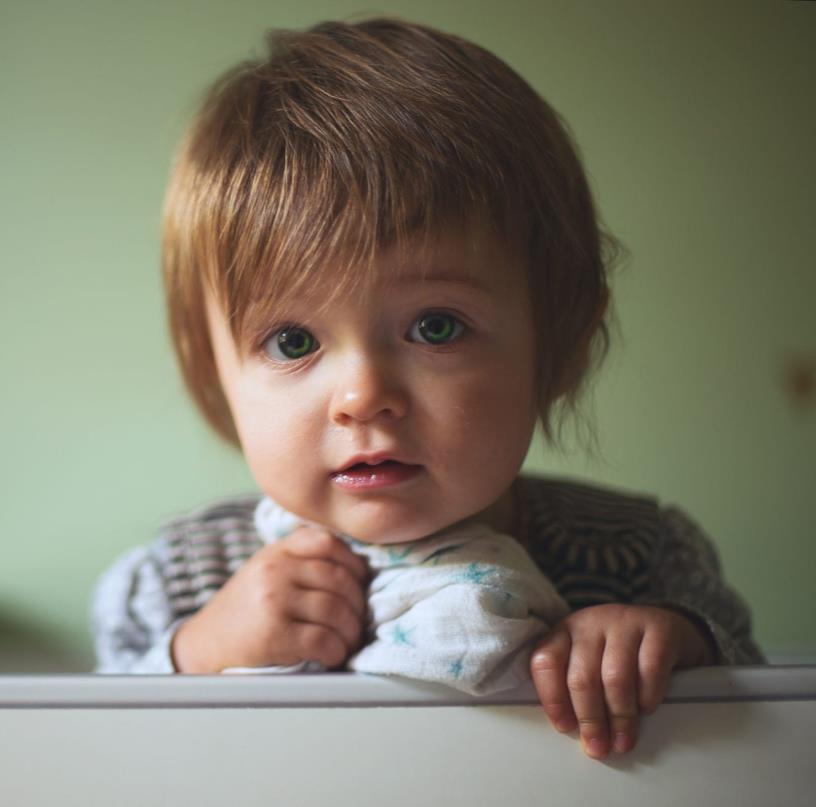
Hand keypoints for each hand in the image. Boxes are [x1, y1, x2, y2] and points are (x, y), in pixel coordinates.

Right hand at [171, 526, 368, 672]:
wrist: (202, 646)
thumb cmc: (242, 611)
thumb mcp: (265, 571)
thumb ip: (300, 560)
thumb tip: (356, 569)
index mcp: (276, 551)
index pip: (327, 542)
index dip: (353, 563)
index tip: (361, 583)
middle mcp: (275, 570)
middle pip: (339, 579)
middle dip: (358, 604)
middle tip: (359, 622)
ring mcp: (273, 600)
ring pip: (336, 610)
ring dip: (351, 631)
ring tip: (348, 642)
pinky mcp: (273, 635)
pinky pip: (322, 639)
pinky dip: (336, 650)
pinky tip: (332, 656)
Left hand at [530, 604, 714, 758]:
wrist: (662, 626)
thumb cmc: (618, 652)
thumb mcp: (588, 659)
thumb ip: (574, 687)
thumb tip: (574, 732)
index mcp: (565, 631)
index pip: (545, 661)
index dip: (553, 699)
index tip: (565, 728)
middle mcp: (590, 622)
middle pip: (582, 677)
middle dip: (589, 719)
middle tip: (598, 747)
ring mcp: (623, 622)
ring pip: (615, 678)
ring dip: (619, 717)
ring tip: (622, 740)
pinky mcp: (657, 628)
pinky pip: (650, 669)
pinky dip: (647, 696)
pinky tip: (646, 709)